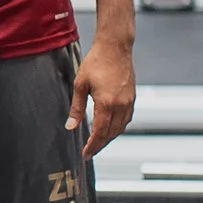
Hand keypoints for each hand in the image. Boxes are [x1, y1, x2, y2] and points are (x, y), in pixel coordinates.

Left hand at [66, 37, 136, 157]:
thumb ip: (76, 108)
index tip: (85, 154)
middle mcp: (121, 106)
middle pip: (111, 134)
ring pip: (120, 128)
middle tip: (89, 152)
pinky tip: (110, 129)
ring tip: (98, 143)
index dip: (92, 146)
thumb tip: (70, 126)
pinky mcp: (132, 98)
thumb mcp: (80, 84)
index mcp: (107, 104)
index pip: (100, 133)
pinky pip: (126, 119)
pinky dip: (118, 128)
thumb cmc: (96, 62)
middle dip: (100, 145)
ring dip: (109, 138)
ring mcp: (129, 102)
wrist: (115, 47)